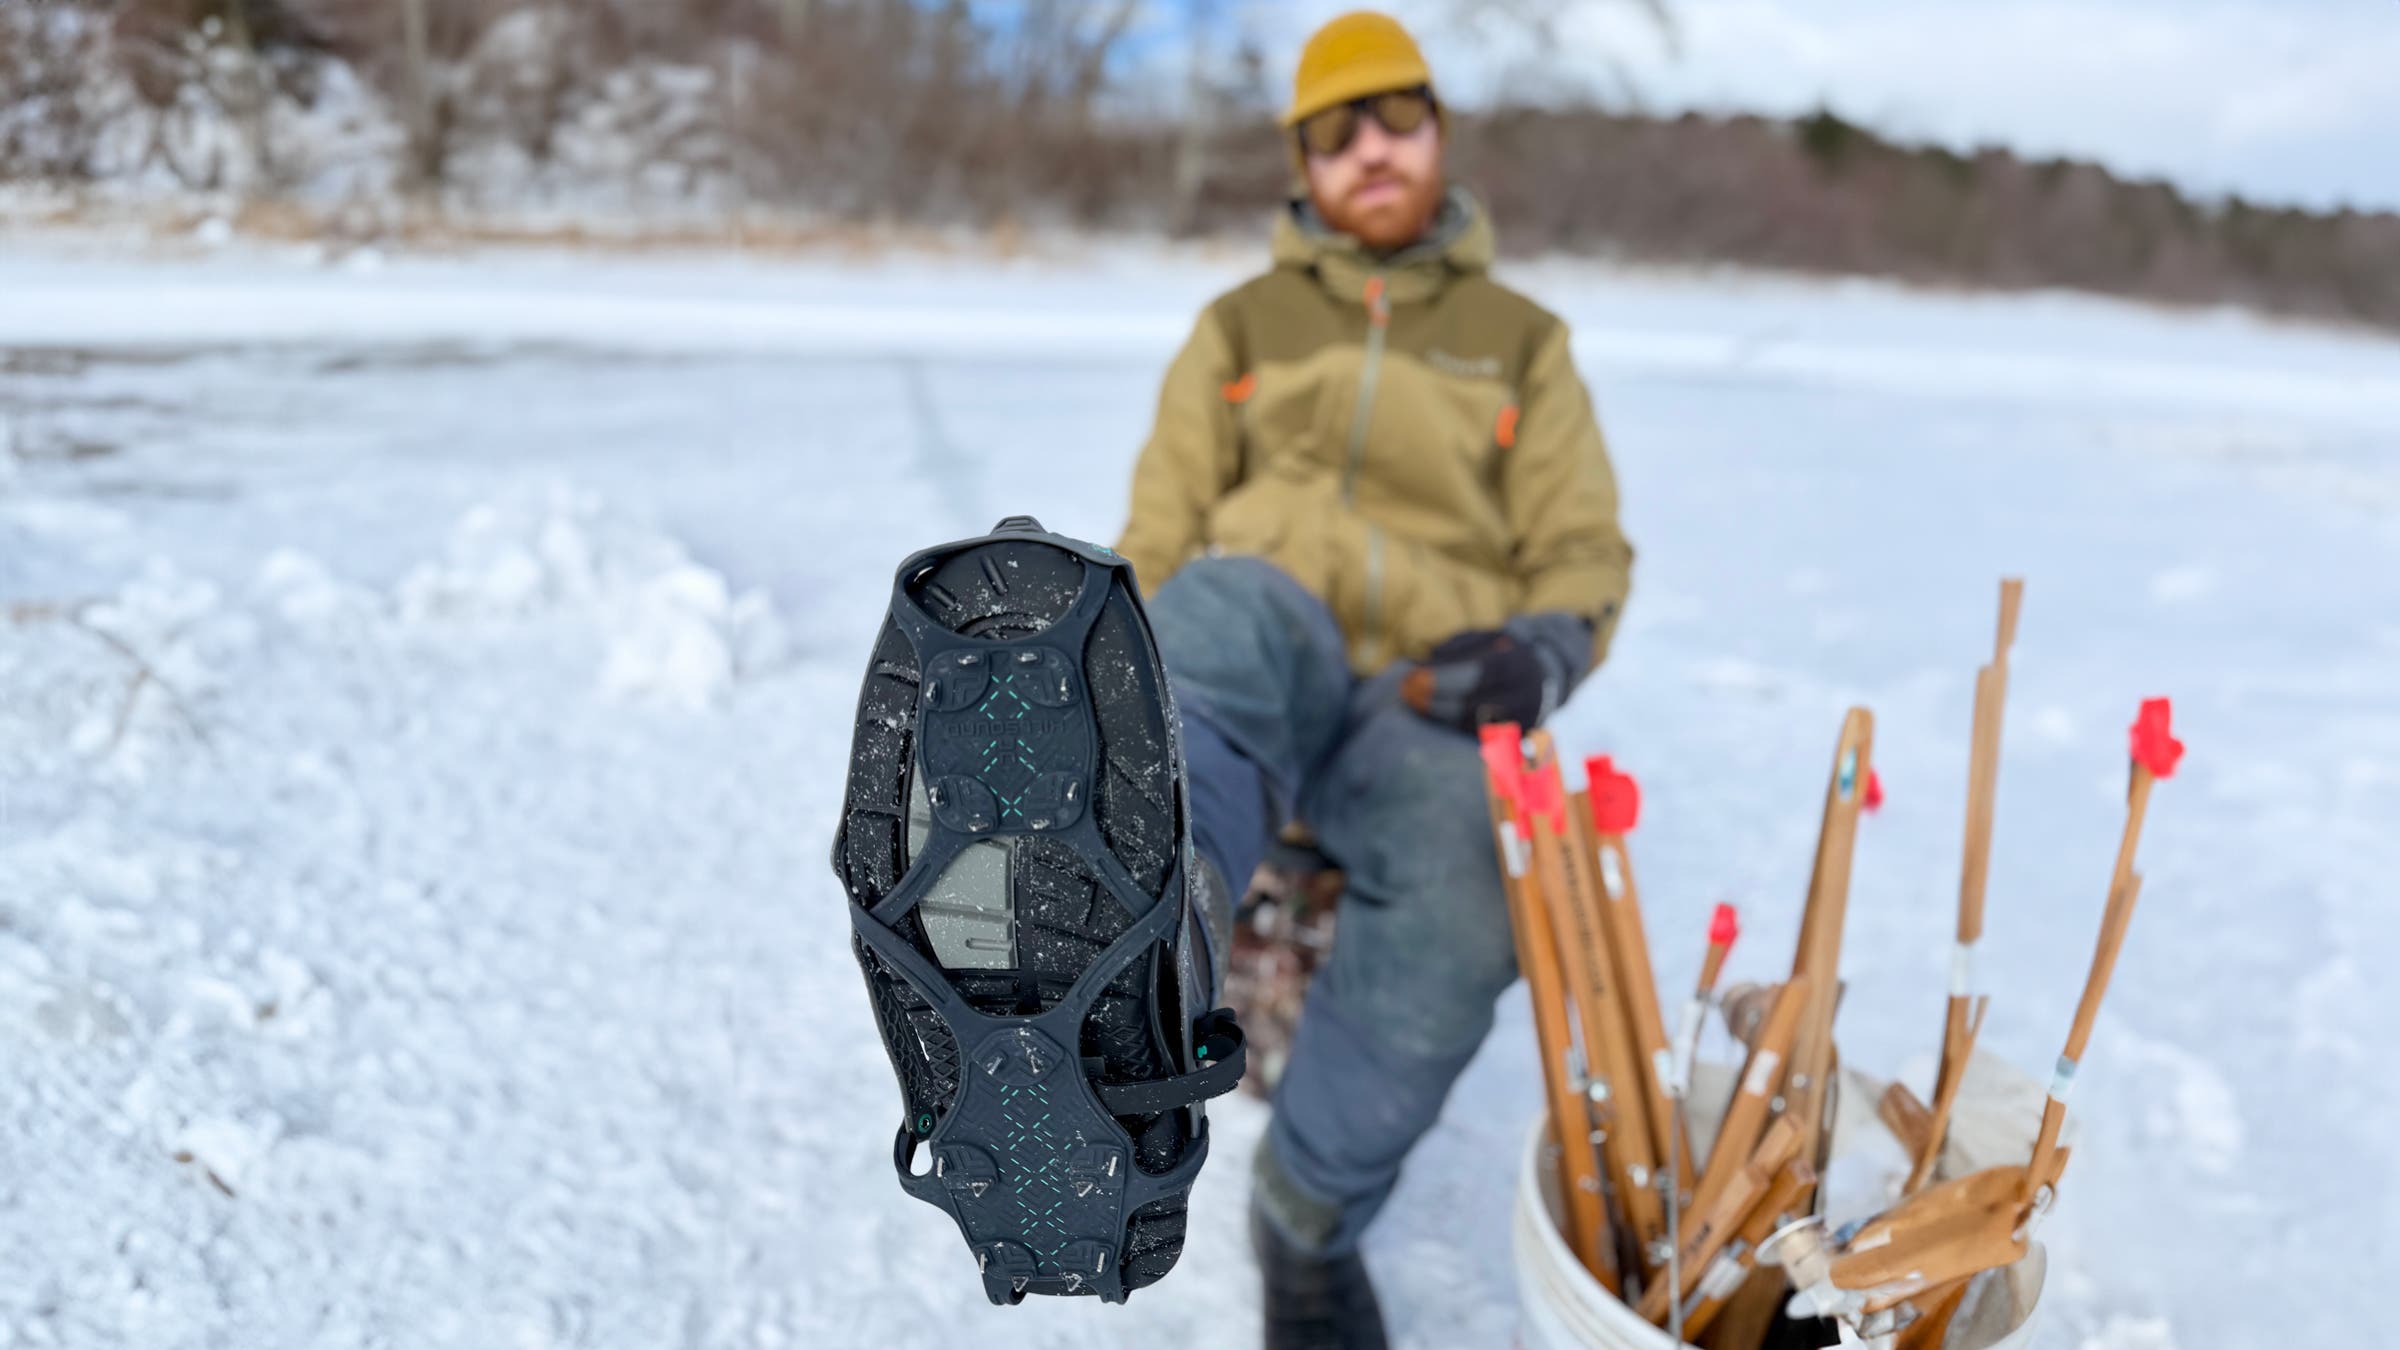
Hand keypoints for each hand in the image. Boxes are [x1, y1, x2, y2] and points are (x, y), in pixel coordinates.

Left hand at [1400, 628, 1562, 731]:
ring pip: (1470, 724)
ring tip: (1412, 702)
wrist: (1545, 676)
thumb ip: (1458, 649)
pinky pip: (1476, 735)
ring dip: (1437, 715)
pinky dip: (1450, 725)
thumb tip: (1425, 664)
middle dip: (1433, 700)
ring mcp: (1520, 721)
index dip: (1442, 678)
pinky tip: (1430, 715)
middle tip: (1405, 692)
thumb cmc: (1504, 653)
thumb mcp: (1486, 638)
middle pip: (1471, 704)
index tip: (1414, 676)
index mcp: (1515, 666)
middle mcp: (1522, 696)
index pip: (1476, 675)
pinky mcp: (1514, 738)